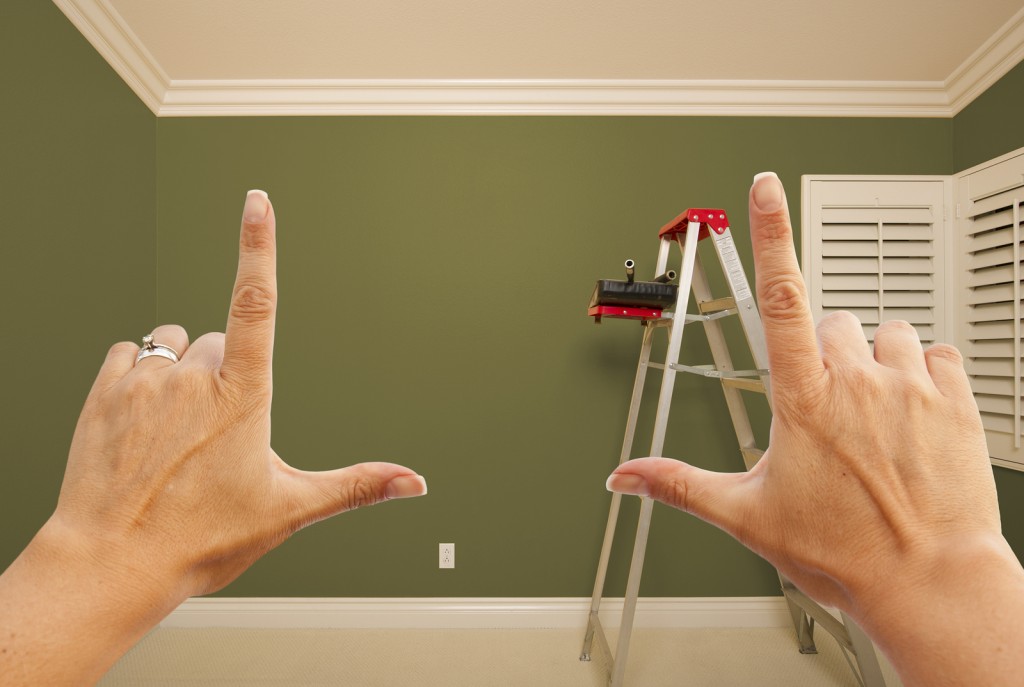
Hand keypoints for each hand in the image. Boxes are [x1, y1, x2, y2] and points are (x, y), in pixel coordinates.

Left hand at [1, 190, 426, 685]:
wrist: (111, 563)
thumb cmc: (197, 539)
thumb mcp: (287, 510)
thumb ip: (355, 486)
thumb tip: (412, 482)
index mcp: (242, 395)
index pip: (257, 301)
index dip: (259, 245)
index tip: (257, 203)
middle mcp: (192, 377)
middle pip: (218, 342)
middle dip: (222, 374)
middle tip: (212, 435)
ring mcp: (145, 380)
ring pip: (173, 345)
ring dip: (180, 372)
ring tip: (174, 430)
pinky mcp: (105, 390)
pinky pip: (130, 354)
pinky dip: (140, 377)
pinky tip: (142, 421)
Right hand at [606, 173, 1023, 685]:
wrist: (929, 581)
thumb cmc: (844, 552)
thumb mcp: (747, 516)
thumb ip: (679, 484)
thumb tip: (624, 477)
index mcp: (803, 398)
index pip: (778, 295)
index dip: (769, 233)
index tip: (766, 188)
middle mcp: (857, 380)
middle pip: (831, 322)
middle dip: (823, 353)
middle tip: (826, 409)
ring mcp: (910, 386)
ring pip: (885, 332)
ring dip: (873, 360)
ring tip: (873, 414)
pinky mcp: (956, 399)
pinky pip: (937, 352)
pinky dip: (922, 372)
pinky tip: (912, 412)